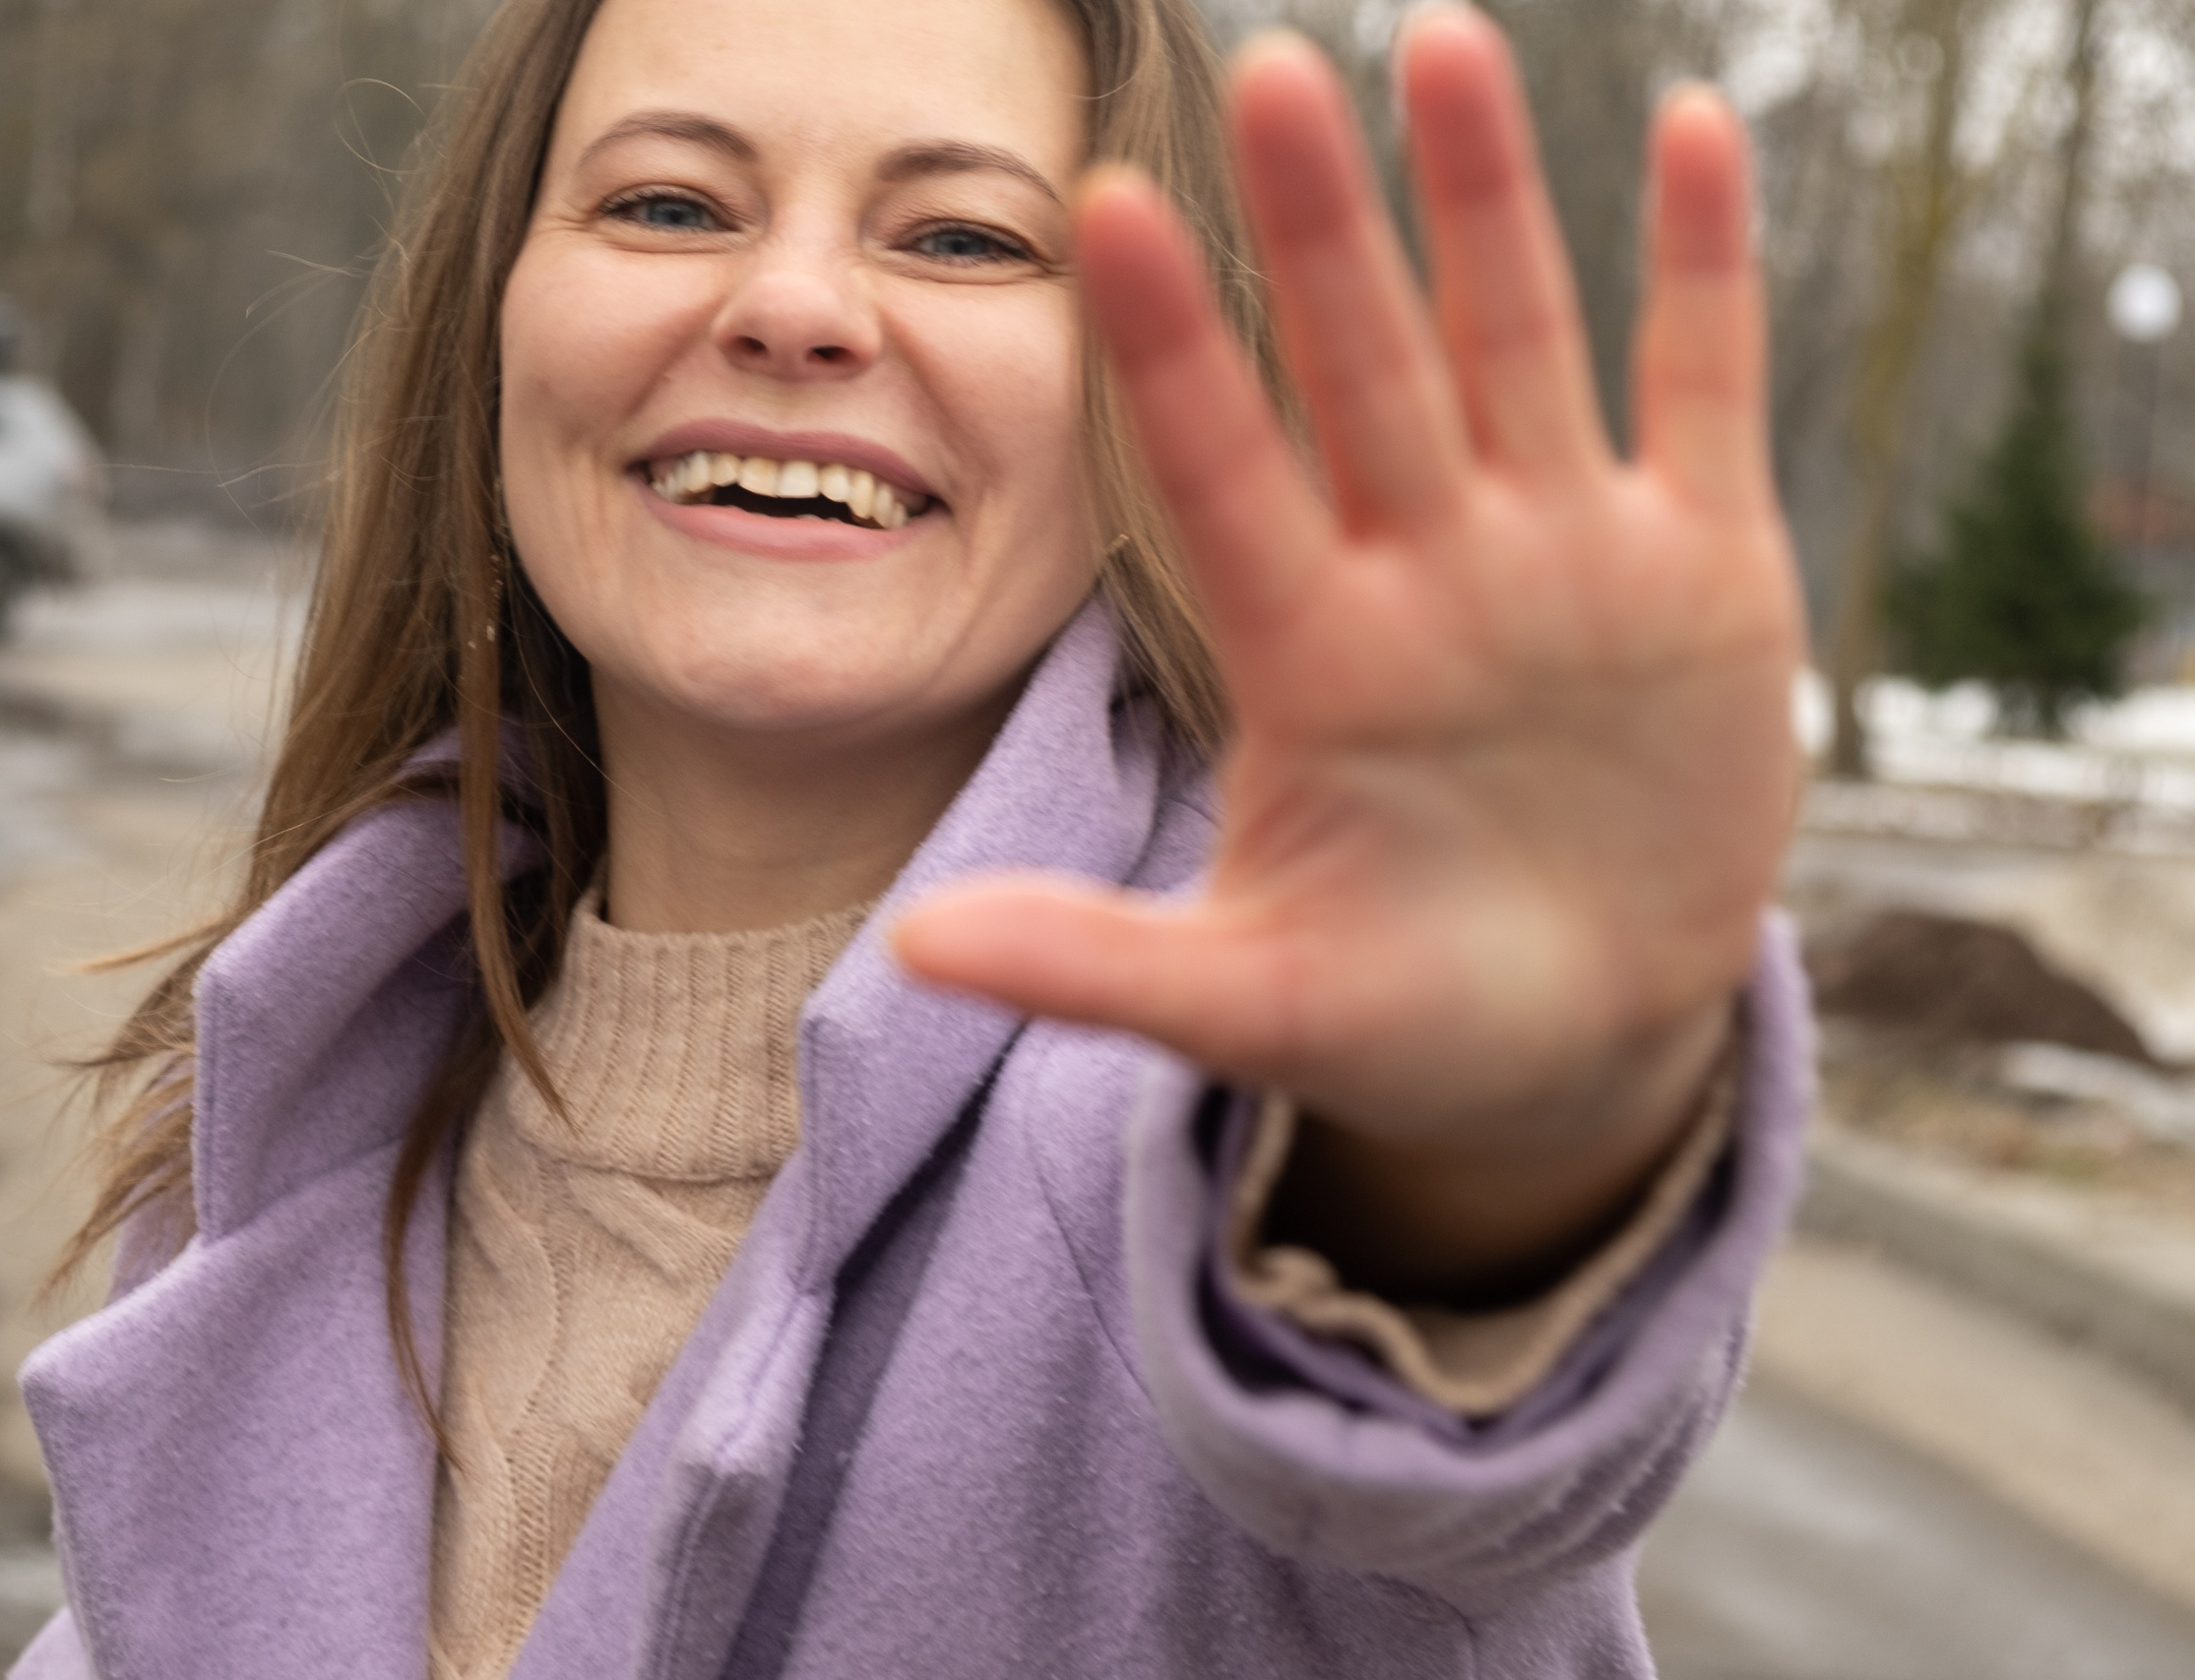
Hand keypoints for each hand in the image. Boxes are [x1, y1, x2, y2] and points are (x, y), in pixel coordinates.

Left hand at [891, 11, 1802, 1295]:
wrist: (1579, 1032)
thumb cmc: (1400, 1017)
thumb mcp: (1254, 1003)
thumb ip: (1095, 966)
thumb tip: (900, 950)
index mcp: (1308, 660)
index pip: (1222, 474)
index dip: (1173, 351)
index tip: (1104, 209)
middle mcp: (1424, 576)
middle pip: (1365, 373)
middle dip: (1322, 231)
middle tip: (1266, 70)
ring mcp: (1562, 558)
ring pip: (1519, 342)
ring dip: (1490, 199)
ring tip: (1441, 44)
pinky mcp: (1701, 569)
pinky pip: (1701, 390)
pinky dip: (1705, 272)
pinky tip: (1700, 131)